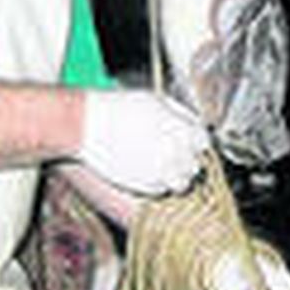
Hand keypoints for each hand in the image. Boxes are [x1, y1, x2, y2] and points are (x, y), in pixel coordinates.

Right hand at [78, 89, 208, 194]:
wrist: (85, 124)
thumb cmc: (117, 108)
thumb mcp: (156, 100)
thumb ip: (179, 114)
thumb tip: (191, 122)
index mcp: (183, 130)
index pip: (204, 142)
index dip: (196, 140)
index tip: (189, 139)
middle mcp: (176, 153)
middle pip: (195, 164)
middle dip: (187, 158)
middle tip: (172, 150)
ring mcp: (161, 172)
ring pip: (182, 182)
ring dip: (176, 175)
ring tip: (161, 163)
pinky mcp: (145, 187)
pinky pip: (162, 189)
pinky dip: (158, 182)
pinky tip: (145, 169)